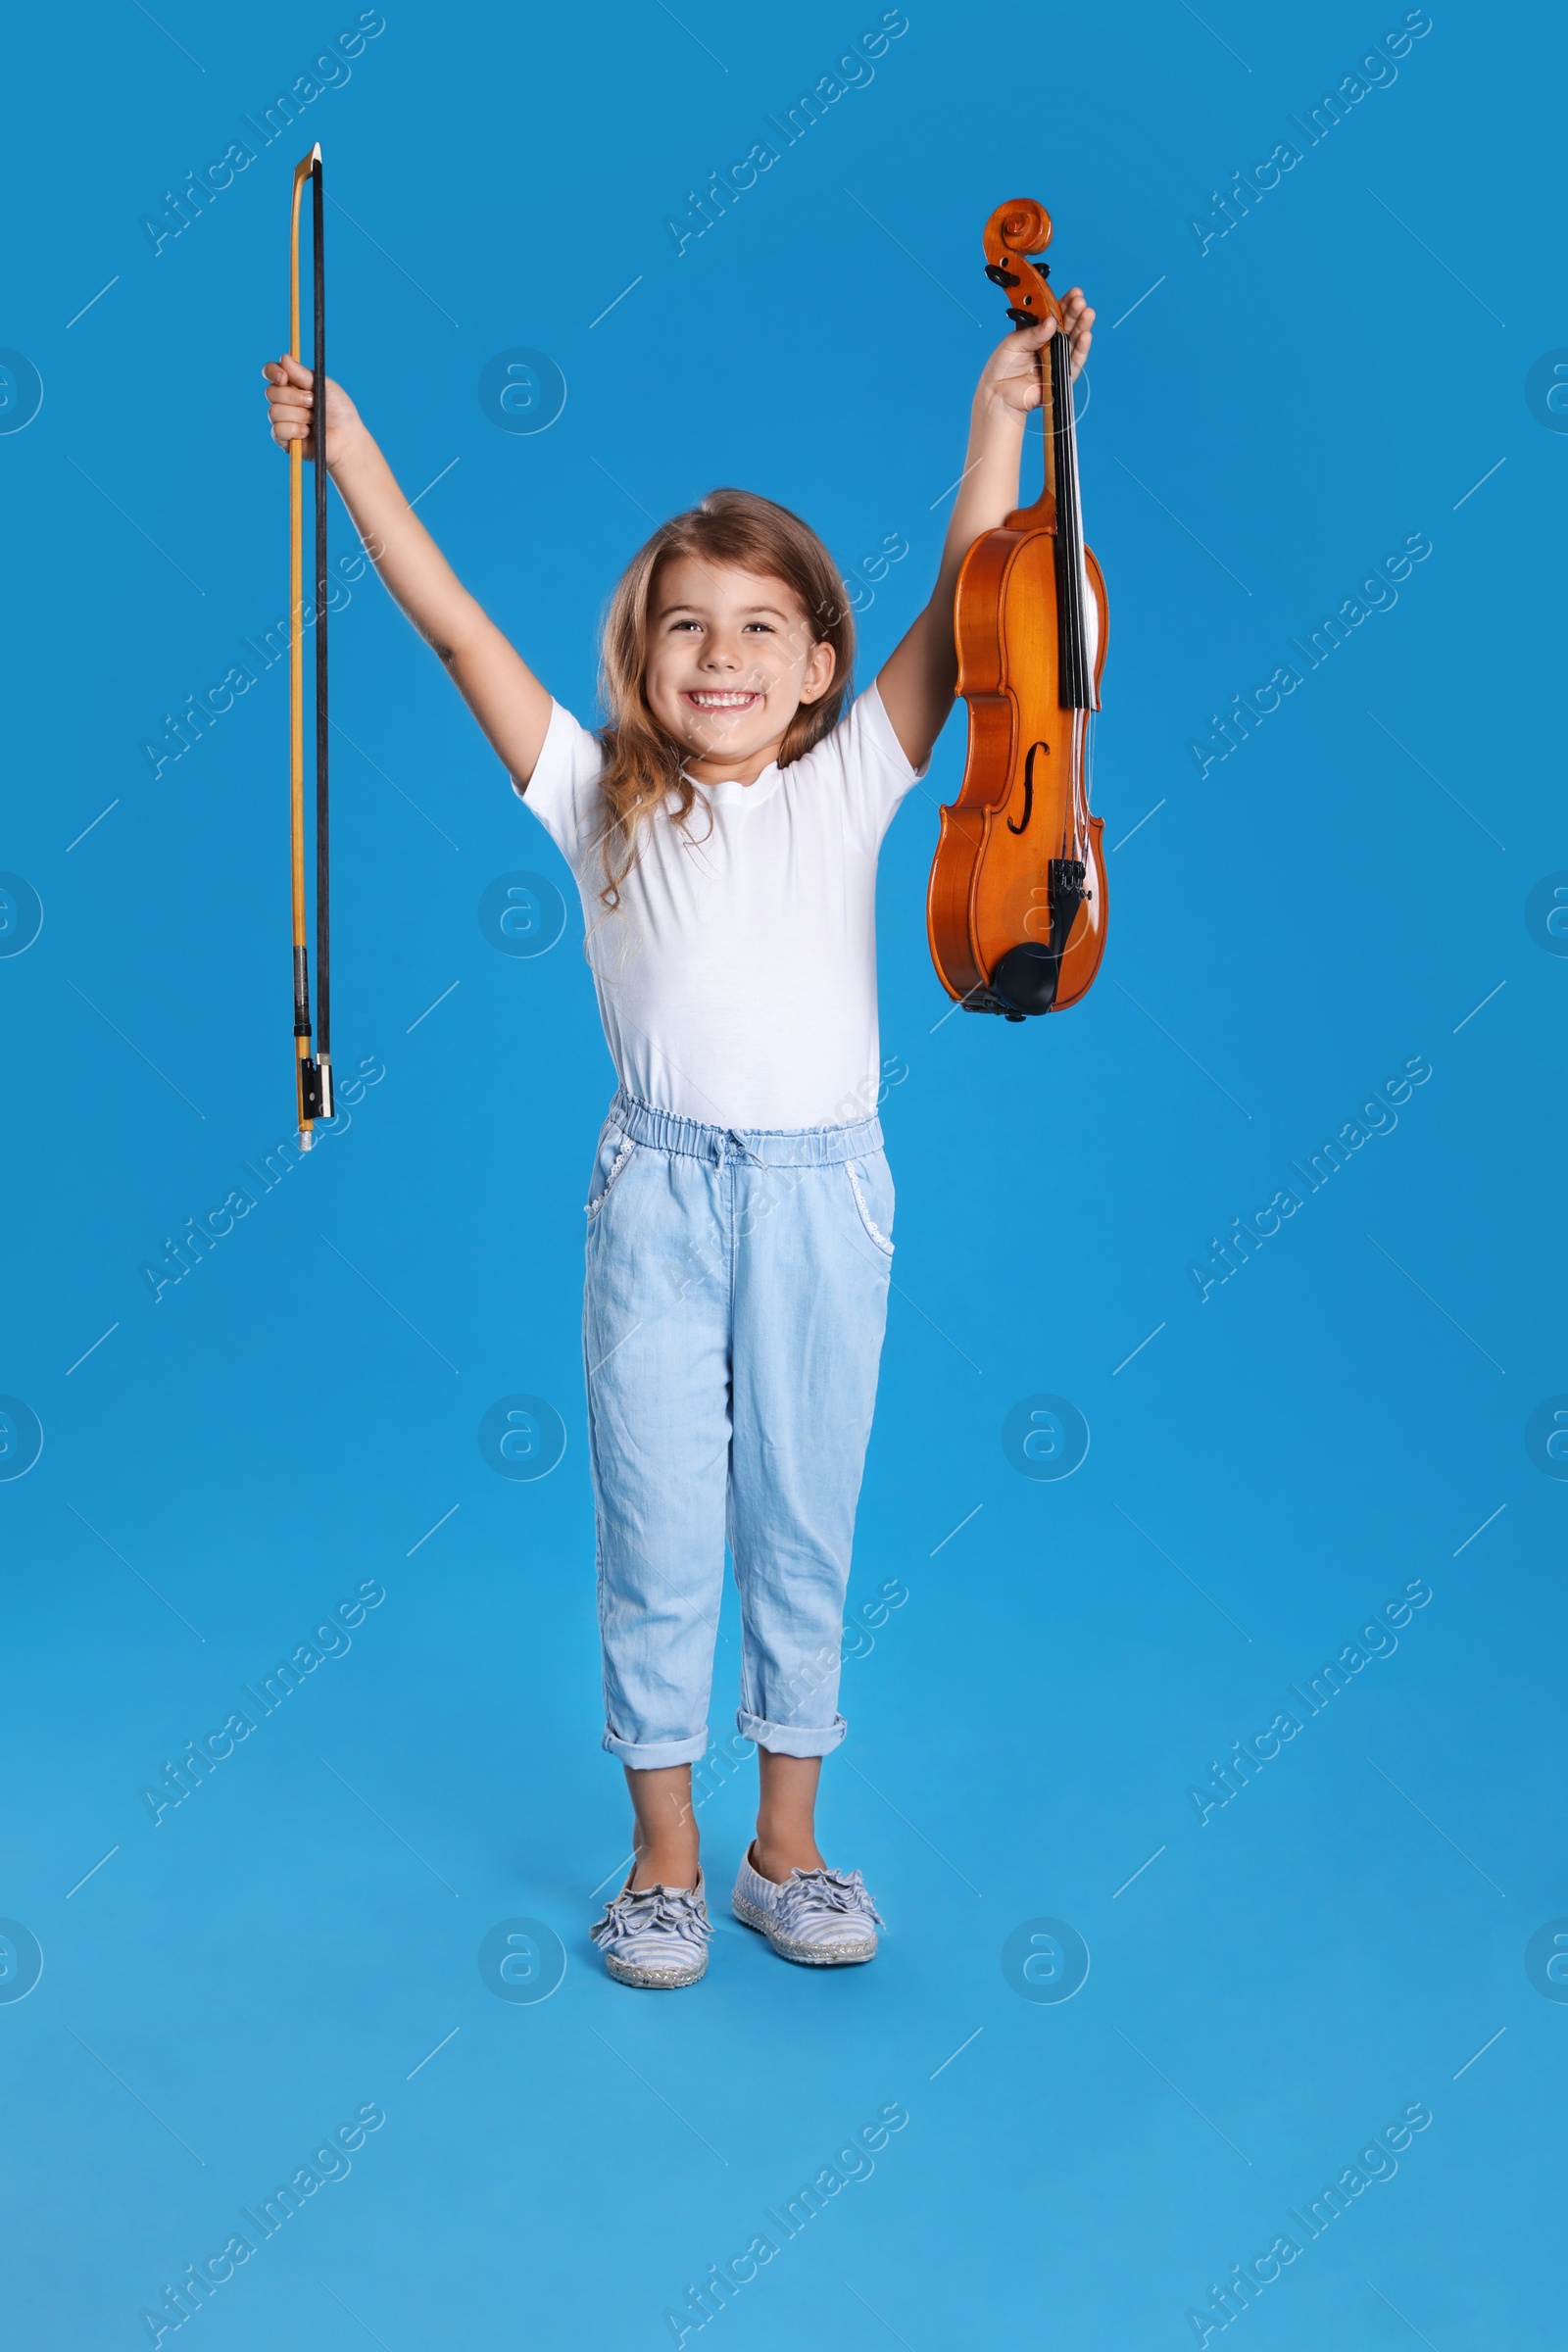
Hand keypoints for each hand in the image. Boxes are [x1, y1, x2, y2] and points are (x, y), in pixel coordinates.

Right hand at [262, 353, 363, 467]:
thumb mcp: (323, 386)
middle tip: (312, 402)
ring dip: (298, 415)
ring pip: (274, 411)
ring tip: (313, 420)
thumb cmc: (339, 410)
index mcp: (292, 384)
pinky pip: (278, 429)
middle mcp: (284, 400)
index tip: (284, 378)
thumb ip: (302, 374)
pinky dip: (295, 430)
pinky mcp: (283, 439)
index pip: (270, 372)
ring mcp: (282, 420)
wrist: (347, 437)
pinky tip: (307, 432)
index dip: (273, 372)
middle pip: (271, 392)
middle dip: (293, 397)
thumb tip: (284, 358)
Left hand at [975, 286, 1095, 416]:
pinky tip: (1086, 335)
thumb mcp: (1013, 343)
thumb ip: (1033, 333)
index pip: (1054, 315)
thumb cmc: (1002, 368)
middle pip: (1067, 325)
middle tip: (1080, 300)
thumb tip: (1051, 321)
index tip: (1074, 293)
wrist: (999, 395)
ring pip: (1074, 341)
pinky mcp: (1061, 375)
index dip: (1064, 304)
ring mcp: (1056, 359)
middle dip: (1075, 312)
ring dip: (1082, 326)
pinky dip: (1081, 348)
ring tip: (1088, 313)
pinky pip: (1074, 361)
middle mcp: (1049, 344)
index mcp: (1037, 332)